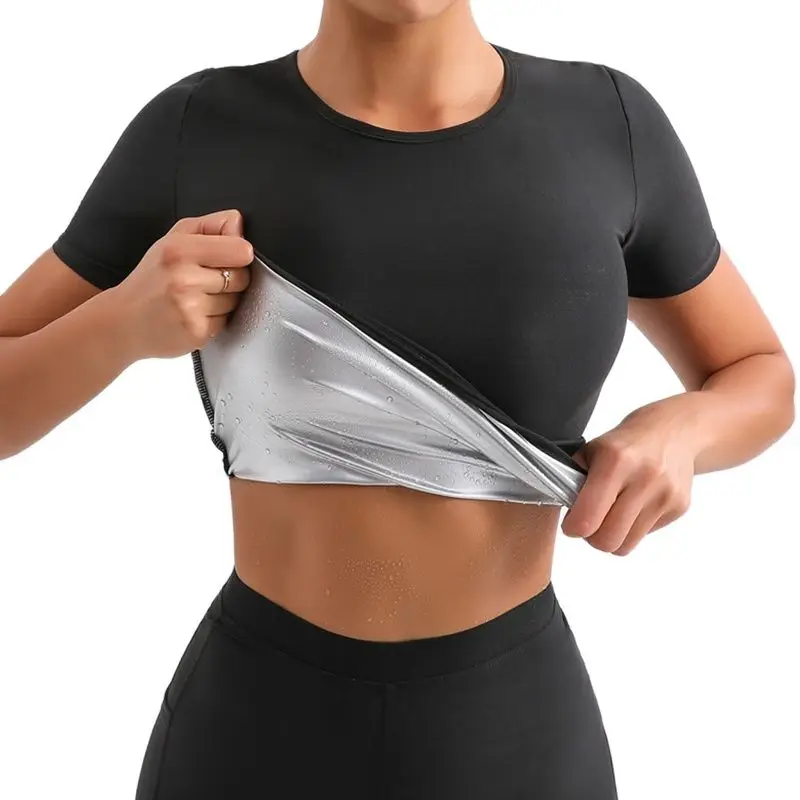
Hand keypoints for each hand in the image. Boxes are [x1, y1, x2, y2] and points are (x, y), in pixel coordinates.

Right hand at [107, 209, 253, 358]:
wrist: (122, 320)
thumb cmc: (151, 279)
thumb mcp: (174, 239)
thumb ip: (212, 226)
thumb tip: (240, 225)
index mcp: (179, 249)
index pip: (241, 249)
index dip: (239, 254)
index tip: (227, 257)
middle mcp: (184, 278)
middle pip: (242, 277)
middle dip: (231, 279)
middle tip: (205, 281)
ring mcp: (190, 308)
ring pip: (236, 301)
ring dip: (223, 301)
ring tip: (196, 299)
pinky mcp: (197, 332)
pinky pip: (226, 322)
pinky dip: (214, 320)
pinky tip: (194, 315)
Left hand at [561, 396, 699, 555]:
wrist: (674, 431)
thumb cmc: (625, 443)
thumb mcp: (592, 451)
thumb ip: (575, 481)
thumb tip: (567, 513)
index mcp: (615, 460)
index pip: (587, 519)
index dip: (573, 527)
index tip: (571, 522)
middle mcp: (644, 477)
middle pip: (608, 540)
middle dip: (592, 538)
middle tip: (590, 523)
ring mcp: (665, 494)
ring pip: (626, 545)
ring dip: (613, 537)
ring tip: (610, 517)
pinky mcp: (680, 506)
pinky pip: (644, 536)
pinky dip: (633, 529)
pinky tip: (633, 507)